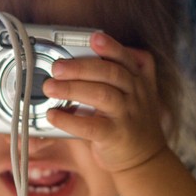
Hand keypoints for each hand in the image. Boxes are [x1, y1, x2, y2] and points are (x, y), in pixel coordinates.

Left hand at [43, 32, 166, 173]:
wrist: (146, 158)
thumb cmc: (130, 121)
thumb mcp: (133, 93)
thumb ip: (117, 73)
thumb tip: (82, 55)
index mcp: (138, 80)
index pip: (125, 58)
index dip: (110, 47)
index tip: (94, 37)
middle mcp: (135, 94)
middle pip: (111, 73)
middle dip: (81, 67)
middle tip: (57, 67)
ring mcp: (127, 115)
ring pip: (102, 95)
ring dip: (73, 89)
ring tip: (49, 87)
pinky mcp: (116, 136)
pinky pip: (91, 126)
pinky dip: (70, 120)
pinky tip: (53, 115)